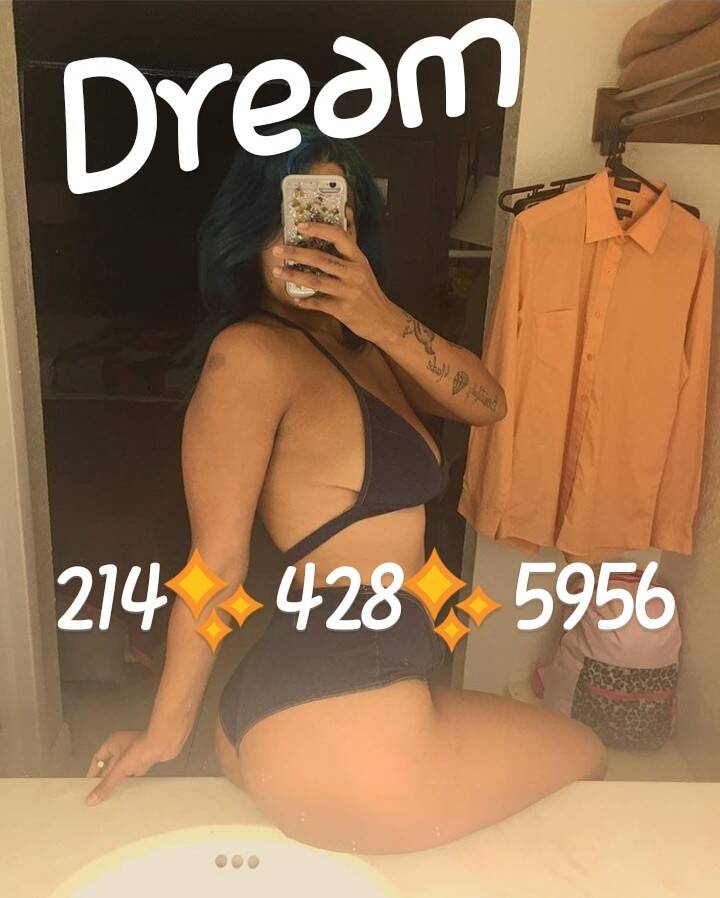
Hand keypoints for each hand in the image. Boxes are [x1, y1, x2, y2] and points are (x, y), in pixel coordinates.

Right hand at [85, 729, 173, 805]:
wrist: (165, 742)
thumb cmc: (142, 747)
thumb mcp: (120, 768)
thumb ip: (106, 785)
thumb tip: (91, 799)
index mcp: (113, 743)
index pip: (98, 759)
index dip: (92, 772)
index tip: (87, 786)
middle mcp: (122, 747)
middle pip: (109, 766)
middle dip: (105, 780)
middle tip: (98, 796)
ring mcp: (134, 753)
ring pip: (123, 771)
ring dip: (118, 782)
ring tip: (111, 799)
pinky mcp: (145, 760)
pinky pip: (134, 773)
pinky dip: (131, 782)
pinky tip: (127, 793)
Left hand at [271, 208, 400, 342]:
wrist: (384, 320)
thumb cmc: (370, 292)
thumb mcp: (363, 268)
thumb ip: (349, 249)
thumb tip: (345, 215)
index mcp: (359, 259)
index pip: (339, 237)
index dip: (319, 229)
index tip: (300, 226)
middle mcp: (354, 273)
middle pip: (321, 259)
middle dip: (296, 253)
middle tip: (277, 249)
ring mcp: (348, 292)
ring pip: (316, 281)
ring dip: (294, 276)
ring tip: (277, 271)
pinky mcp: (342, 309)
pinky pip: (319, 303)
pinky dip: (305, 301)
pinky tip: (295, 299)